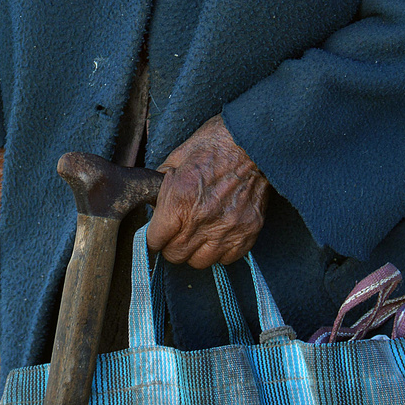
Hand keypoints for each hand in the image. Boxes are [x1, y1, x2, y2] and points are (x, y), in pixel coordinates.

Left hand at [147, 117, 267, 267]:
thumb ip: (160, 188)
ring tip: (197, 235)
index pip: (155, 240)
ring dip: (195, 251)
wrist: (252, 142)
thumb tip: (152, 207)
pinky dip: (220, 251)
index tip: (157, 233)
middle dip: (171, 245)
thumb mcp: (175, 159)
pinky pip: (227, 259)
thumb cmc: (213, 145)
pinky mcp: (248, 232)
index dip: (154, 236)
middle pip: (176, 255)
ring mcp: (227, 229)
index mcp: (179, 201)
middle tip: (176, 233)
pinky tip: (218, 234)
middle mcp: (201, 220)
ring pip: (200, 262)